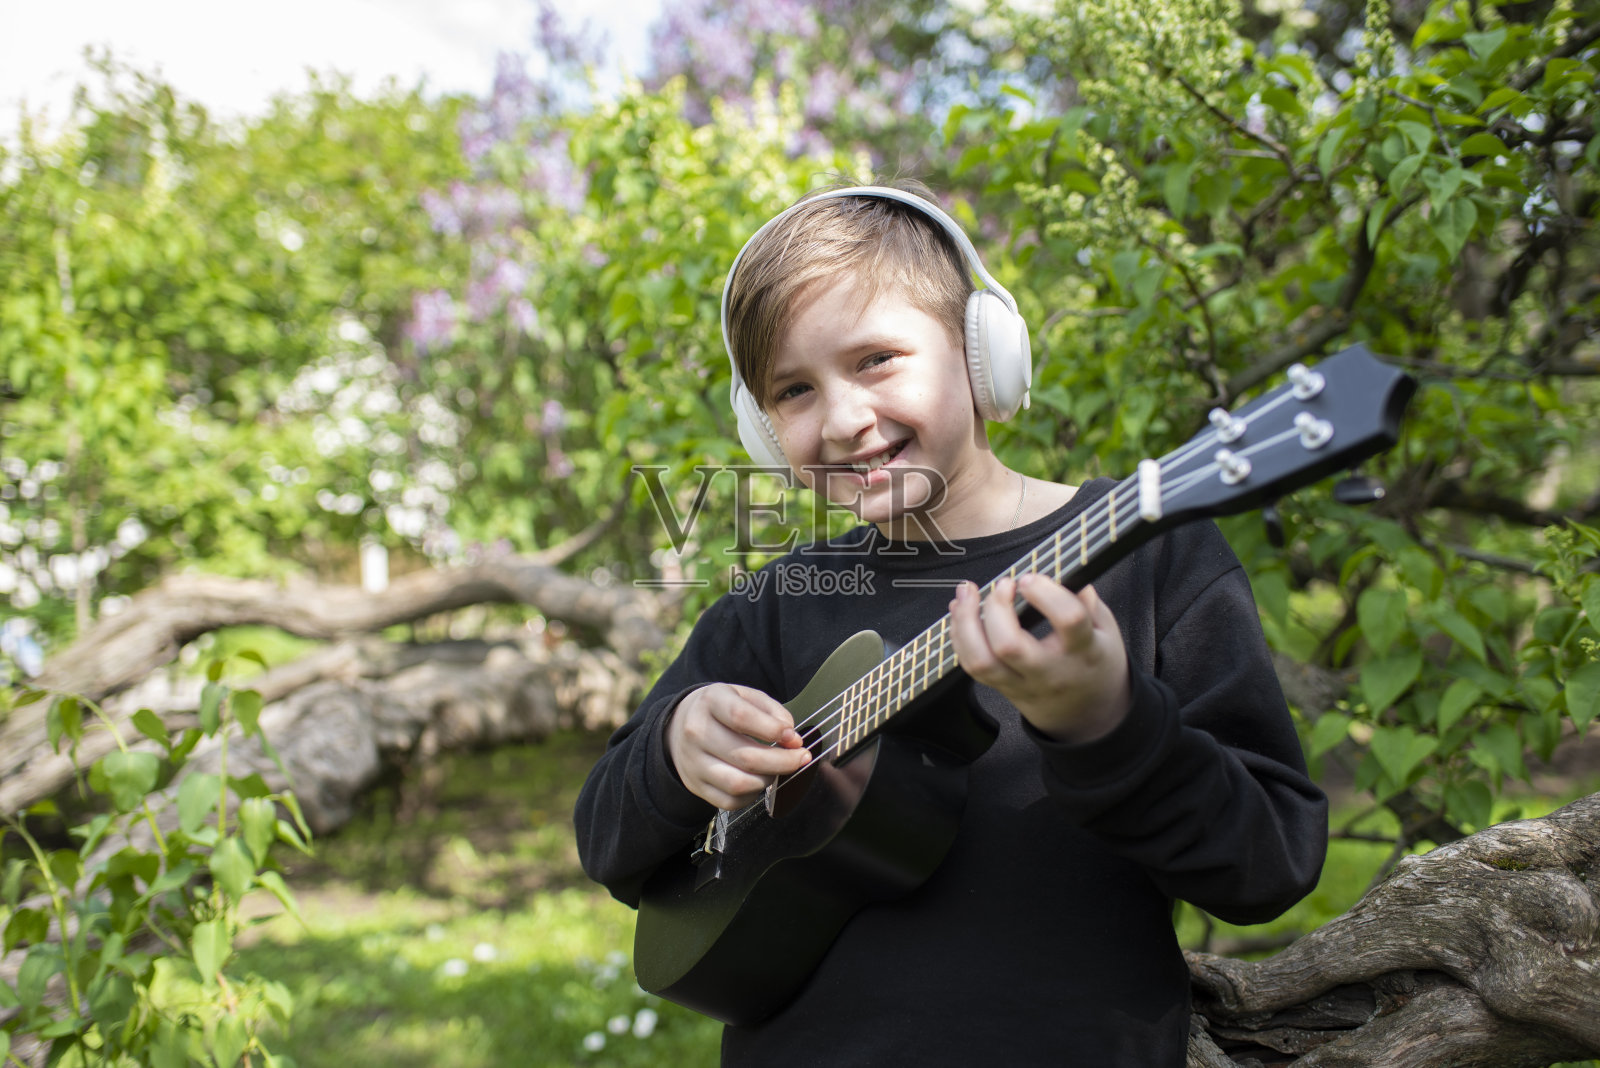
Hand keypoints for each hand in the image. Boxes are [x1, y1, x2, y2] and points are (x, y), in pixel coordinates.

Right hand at [666, 683, 812, 809]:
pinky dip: (753, 795)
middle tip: (802, 758)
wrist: (680, 726)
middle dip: (783, 761)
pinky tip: (760, 780)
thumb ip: (772, 711)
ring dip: (768, 779)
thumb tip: (791, 738)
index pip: (741, 717)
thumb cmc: (722, 710)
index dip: (773, 730)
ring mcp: (693, 763)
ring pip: (738, 783)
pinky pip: (730, 801)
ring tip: (779, 769)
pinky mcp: (696, 785)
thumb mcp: (745, 696)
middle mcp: (696, 732)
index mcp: (710, 702)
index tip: (794, 738)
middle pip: (745, 756)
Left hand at [948, 574, 1130, 743]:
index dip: (1046, 593)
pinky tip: (962, 612)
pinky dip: (960, 635)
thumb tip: (1066, 574)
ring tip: (967, 592)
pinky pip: (972, 666)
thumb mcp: (1107, 631)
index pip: (1068, 621)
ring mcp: (1021, 683)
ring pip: (981, 661)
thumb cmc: (1095, 666)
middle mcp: (1048, 671)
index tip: (1032, 577)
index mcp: (1083, 651)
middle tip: (1003, 584)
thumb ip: (1088, 602)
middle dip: (997, 607)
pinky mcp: (1001, 688)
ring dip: (965, 622)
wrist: (1086, 715)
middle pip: (1009, 645)